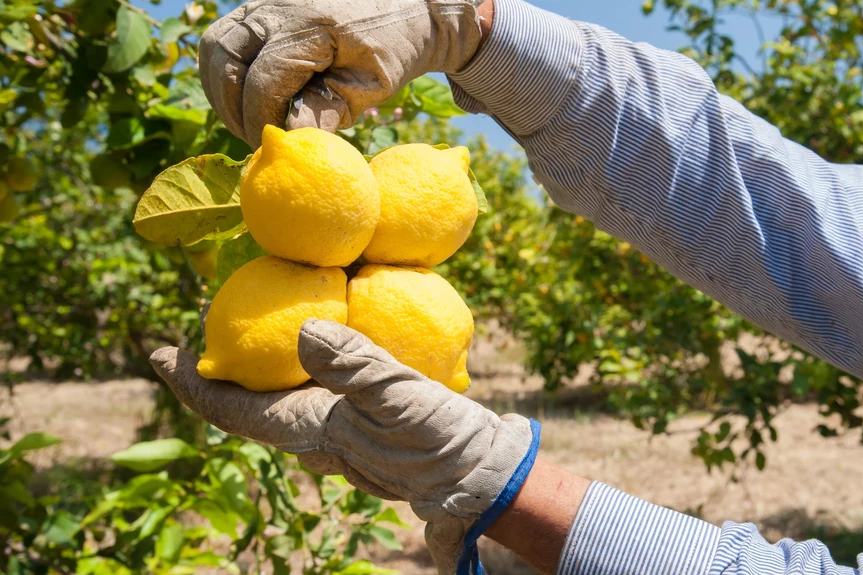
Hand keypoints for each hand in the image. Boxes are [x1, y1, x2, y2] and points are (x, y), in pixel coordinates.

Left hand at [149, 319, 536, 574]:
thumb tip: (304, 332)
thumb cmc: (437, 440)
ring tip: (253, 320)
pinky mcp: (360, 420)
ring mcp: (336, 429)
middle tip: (202, 317)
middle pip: (246, 401)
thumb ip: (353, 366)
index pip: (231, 409)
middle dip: (219, 365)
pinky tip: (318, 335)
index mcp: (309, 429)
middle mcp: (312, 433)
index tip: (160, 351)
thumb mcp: (399, 398)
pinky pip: (313, 389)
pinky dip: (299, 361)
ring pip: (278, 395)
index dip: (191, 382)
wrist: (477, 470)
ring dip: (257, 362)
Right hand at [199, 0, 483, 147]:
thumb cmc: (389, 52)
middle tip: (253, 138)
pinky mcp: (259, 6)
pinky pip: (224, 38)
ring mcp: (264, 2)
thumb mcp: (370, 86)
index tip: (273, 146)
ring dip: (222, 89)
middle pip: (224, 57)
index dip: (260, 119)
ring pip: (215, 46)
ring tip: (247, 120)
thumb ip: (330, 110)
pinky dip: (226, 72)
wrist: (402, 8)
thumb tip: (288, 139)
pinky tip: (247, 98)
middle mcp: (278, 6)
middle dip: (232, 106)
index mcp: (311, 26)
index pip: (264, 79)